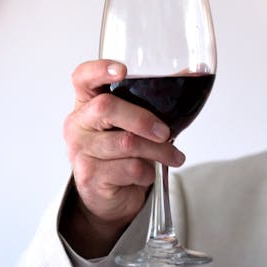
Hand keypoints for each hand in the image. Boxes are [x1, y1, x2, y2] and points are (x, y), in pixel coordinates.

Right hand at [60, 60, 185, 256]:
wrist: (108, 196)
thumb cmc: (122, 154)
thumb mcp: (131, 126)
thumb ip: (149, 105)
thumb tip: (188, 76)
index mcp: (87, 103)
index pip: (83, 77)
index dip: (100, 69)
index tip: (123, 70)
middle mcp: (78, 124)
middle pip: (106, 107)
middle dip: (143, 119)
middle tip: (165, 133)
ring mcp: (80, 150)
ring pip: (126, 142)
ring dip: (159, 151)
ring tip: (173, 156)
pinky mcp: (90, 176)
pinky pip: (129, 169)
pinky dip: (148, 172)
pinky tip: (147, 173)